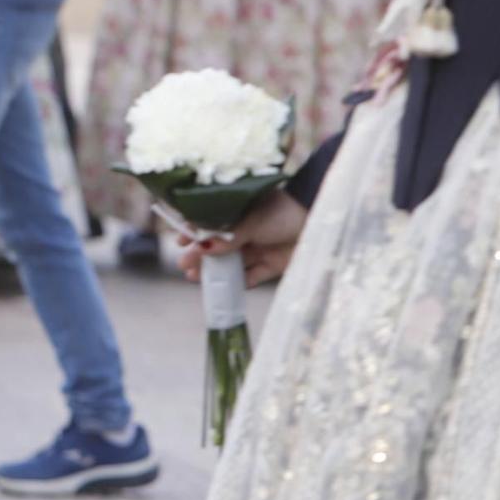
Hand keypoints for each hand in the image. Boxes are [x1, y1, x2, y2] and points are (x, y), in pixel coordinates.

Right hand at [177, 190, 307, 287]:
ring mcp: (261, 247)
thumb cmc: (282, 212)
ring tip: (195, 279)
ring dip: (216, 270)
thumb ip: (227, 237)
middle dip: (200, 256)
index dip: (194, 232)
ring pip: (233, 262)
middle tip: (183, 266)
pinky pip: (253, 275)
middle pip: (219, 245)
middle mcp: (248, 230)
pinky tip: (226, 288)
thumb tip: (202, 248)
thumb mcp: (250, 221)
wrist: (321, 221)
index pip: (211, 222)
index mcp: (240, 212)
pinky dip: (240, 282)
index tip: (179, 242)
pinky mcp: (274, 264)